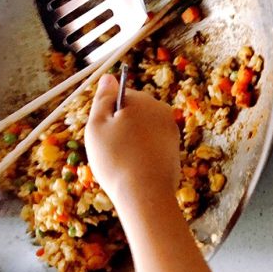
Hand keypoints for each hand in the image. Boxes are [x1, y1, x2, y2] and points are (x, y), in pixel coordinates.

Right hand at [85, 74, 180, 210]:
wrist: (146, 194)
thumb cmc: (116, 159)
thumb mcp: (97, 125)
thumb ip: (102, 99)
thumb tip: (109, 77)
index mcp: (144, 100)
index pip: (119, 96)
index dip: (106, 114)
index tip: (103, 132)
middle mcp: (162, 111)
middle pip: (132, 112)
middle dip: (120, 126)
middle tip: (110, 148)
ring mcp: (171, 131)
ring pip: (141, 130)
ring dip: (130, 141)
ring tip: (123, 160)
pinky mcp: (174, 149)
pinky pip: (151, 145)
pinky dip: (142, 153)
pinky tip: (136, 167)